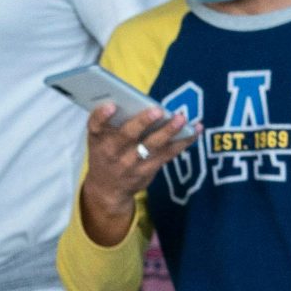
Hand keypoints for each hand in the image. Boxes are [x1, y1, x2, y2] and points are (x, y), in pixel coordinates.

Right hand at [78, 99, 197, 244]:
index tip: (111, 105)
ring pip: (151, 147)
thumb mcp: (100, 141)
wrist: (107, 190)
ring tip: (181, 119)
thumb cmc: (105, 155)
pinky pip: (167, 155)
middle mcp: (112, 152)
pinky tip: (195, 130)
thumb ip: (112, 124)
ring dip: (168, 132)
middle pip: (127, 136)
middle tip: (157, 110)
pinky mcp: (147, 171)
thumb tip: (139, 100)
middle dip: (142, 122)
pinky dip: (183, 142)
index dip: (102, 116)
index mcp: (98, 140)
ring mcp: (130, 164)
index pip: (95, 126)